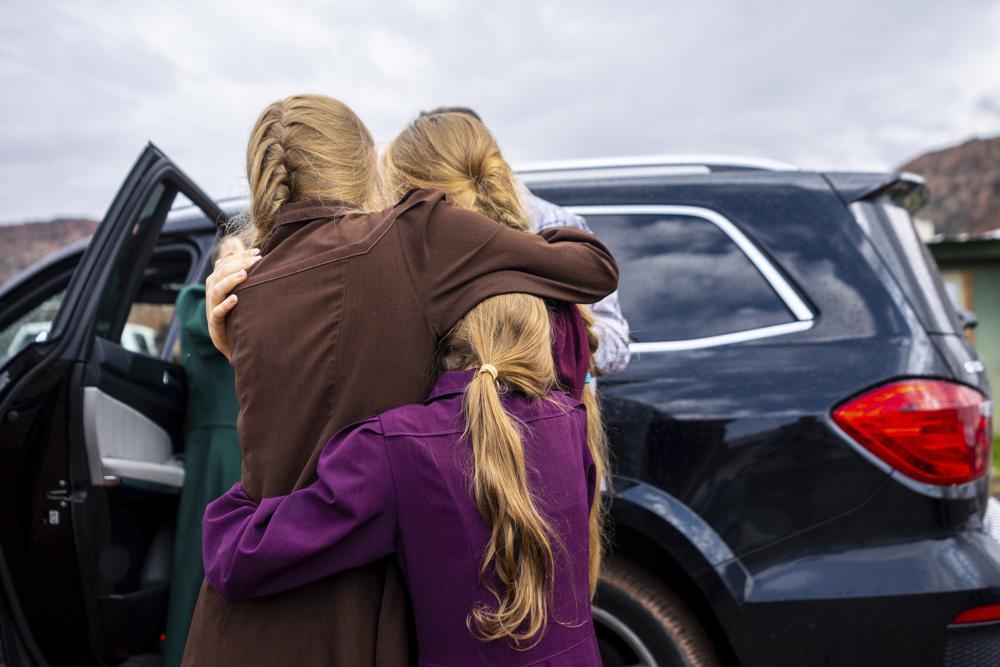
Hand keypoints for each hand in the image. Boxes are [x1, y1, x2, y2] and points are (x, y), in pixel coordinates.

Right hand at [205, 244, 260, 359]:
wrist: (232, 342)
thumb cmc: (236, 313)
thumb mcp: (236, 291)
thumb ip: (234, 272)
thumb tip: (232, 250)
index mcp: (217, 283)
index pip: (225, 263)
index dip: (240, 256)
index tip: (258, 252)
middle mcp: (212, 293)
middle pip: (220, 273)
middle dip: (238, 264)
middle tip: (256, 261)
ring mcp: (212, 307)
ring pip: (216, 290)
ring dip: (230, 281)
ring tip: (244, 275)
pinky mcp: (215, 323)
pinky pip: (217, 313)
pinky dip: (225, 305)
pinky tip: (235, 299)